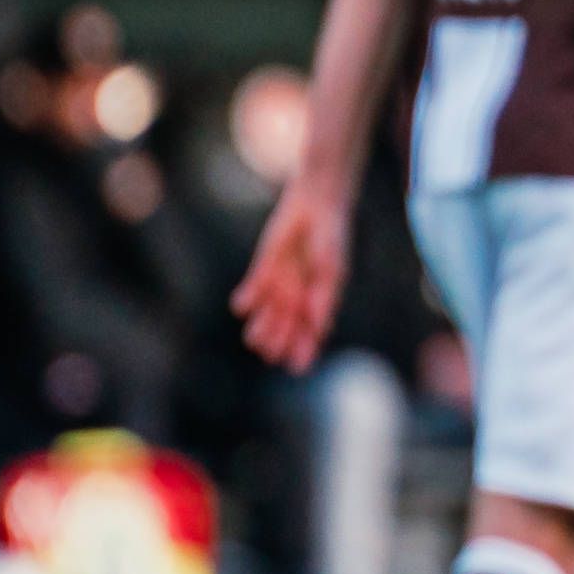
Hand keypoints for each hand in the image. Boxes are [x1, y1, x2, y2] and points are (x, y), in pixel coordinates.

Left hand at [232, 186, 346, 372]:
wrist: (316, 206)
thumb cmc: (332, 237)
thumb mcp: (331, 267)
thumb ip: (323, 295)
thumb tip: (317, 323)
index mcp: (321, 300)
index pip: (312, 332)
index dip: (304, 350)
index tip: (296, 368)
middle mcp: (301, 296)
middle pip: (287, 326)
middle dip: (279, 341)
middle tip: (269, 353)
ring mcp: (282, 283)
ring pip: (269, 313)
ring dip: (261, 327)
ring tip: (253, 338)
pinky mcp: (265, 269)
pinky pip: (253, 290)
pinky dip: (246, 300)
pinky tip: (241, 306)